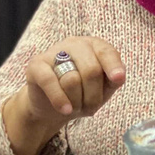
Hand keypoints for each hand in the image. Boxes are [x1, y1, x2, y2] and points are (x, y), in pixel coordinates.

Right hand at [3, 38, 124, 154]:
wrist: (51, 106)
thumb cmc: (81, 94)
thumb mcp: (102, 89)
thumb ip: (112, 81)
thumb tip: (119, 76)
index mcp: (93, 45)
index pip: (106, 52)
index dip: (113, 66)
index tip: (118, 79)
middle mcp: (74, 44)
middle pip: (91, 70)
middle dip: (94, 96)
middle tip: (91, 108)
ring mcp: (53, 52)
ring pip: (72, 79)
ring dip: (77, 101)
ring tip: (75, 107)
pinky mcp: (36, 65)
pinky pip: (50, 81)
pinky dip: (59, 99)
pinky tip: (65, 109)